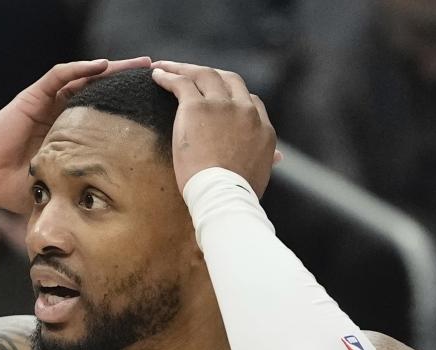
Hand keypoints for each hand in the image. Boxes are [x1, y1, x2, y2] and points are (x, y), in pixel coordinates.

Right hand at [0, 57, 150, 213]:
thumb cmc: (17, 190)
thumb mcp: (62, 189)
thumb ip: (83, 192)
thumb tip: (115, 213)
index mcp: (70, 134)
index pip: (105, 112)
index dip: (128, 106)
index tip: (155, 105)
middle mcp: (60, 113)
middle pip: (100, 89)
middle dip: (127, 80)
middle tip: (156, 74)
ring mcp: (46, 103)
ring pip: (84, 77)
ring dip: (111, 68)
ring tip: (137, 64)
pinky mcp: (32, 97)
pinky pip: (58, 76)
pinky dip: (79, 68)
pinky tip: (101, 65)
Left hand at [151, 61, 277, 197]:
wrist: (223, 196)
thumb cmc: (238, 194)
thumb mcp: (260, 173)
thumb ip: (267, 159)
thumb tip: (278, 158)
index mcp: (263, 127)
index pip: (251, 100)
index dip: (234, 96)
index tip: (219, 97)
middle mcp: (245, 110)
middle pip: (229, 80)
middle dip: (211, 74)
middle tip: (193, 75)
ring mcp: (222, 106)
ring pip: (203, 74)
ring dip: (184, 68)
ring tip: (166, 68)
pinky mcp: (197, 107)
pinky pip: (182, 83)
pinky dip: (168, 75)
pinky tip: (157, 75)